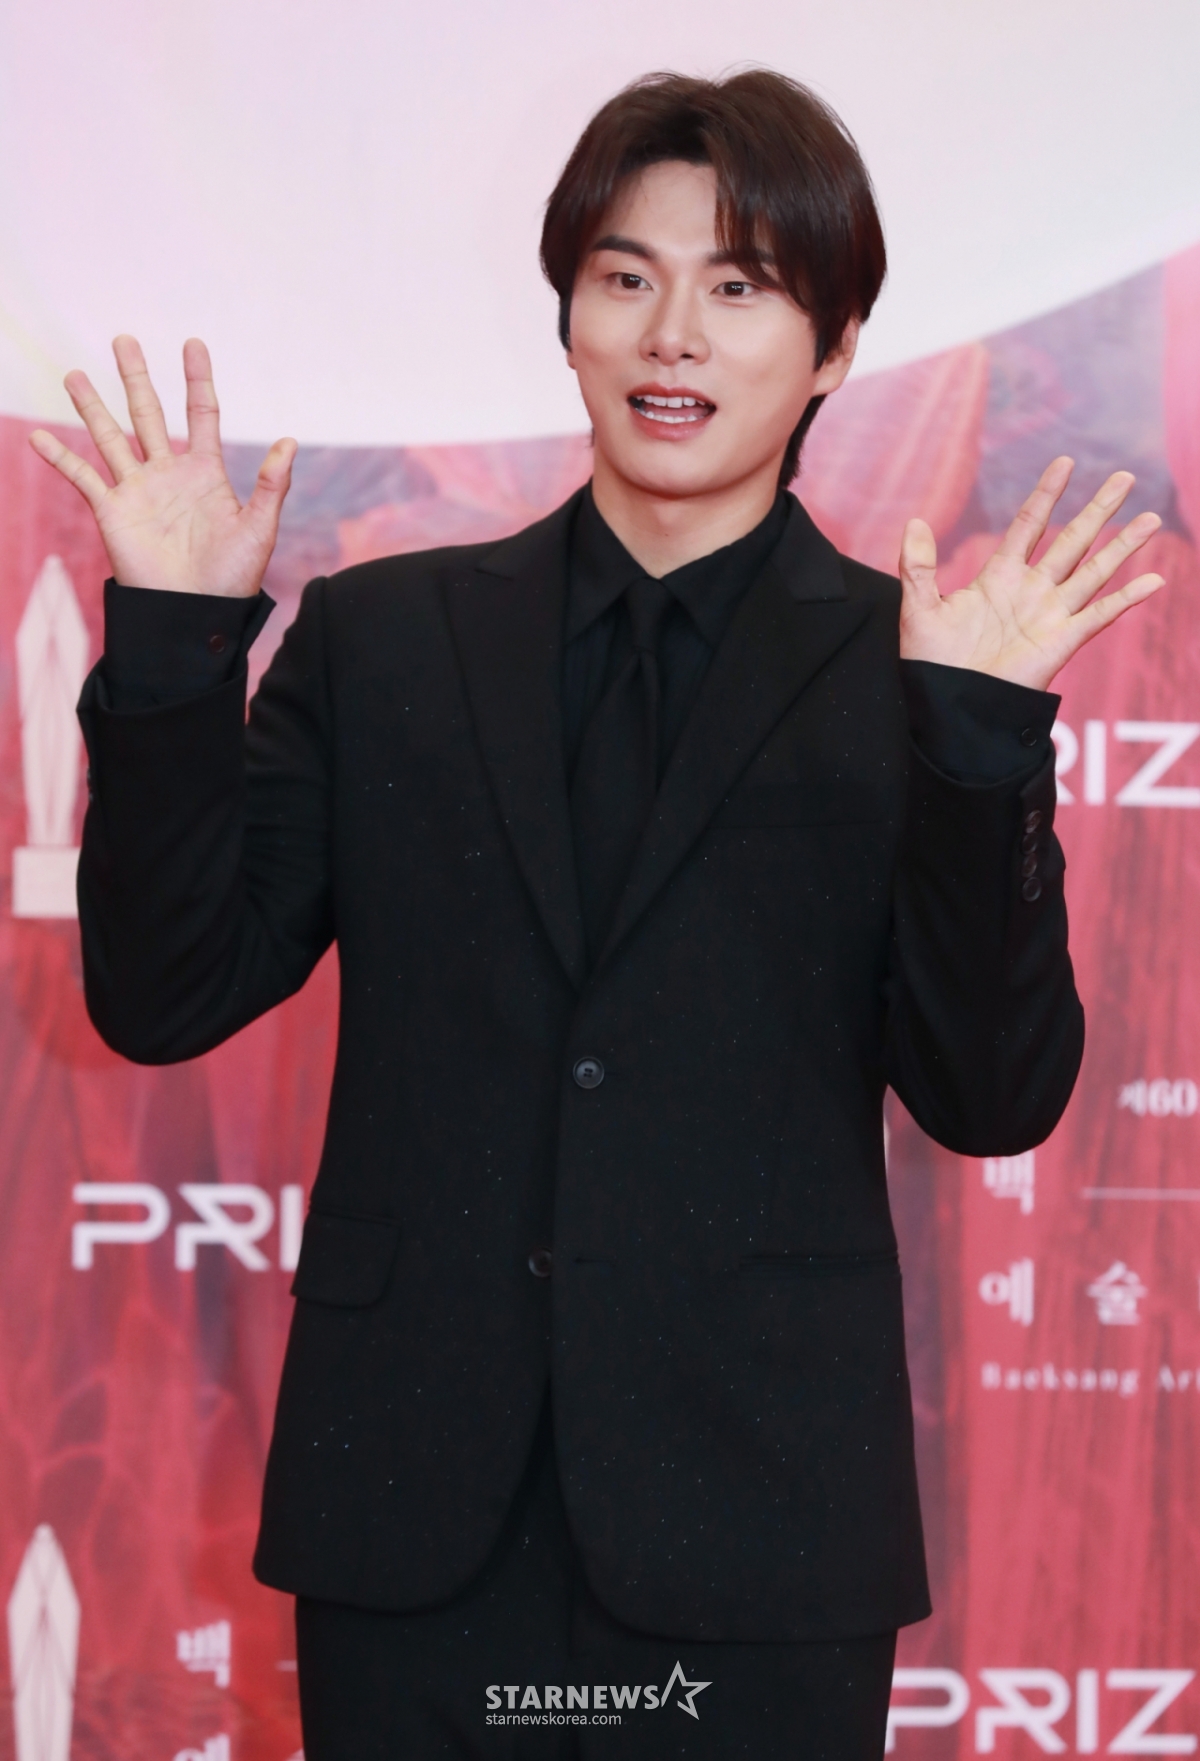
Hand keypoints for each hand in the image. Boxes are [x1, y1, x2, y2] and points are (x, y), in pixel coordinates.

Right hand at [28, 335, 295, 597]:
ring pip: (110, 437)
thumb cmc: (233, 576)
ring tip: (73, 374)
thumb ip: (271, 484)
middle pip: (148, 413)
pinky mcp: (112, 511)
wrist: (196, 611)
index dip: (197, 379)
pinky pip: (82, 477)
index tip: (192, 344)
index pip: (201, 413)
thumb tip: (289, 442)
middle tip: (123, 340)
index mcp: (205, 472)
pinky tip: (37, 437)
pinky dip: (60, 457)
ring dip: (91, 406)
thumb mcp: (259, 528)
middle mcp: (168, 473)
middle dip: (135, 377)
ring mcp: (138, 490)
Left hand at [898, 457, 1164, 690]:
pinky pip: (1101, 614)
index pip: (1030, 524)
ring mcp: (1051, 613)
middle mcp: (1032, 589)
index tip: (1065, 463)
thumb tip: (914, 522)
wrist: (952, 703)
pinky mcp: (1063, 640)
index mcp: (999, 576)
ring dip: (1123, 546)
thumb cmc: (934, 662)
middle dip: (1098, 509)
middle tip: (1124, 477)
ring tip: (1150, 520)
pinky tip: (1153, 580)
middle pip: (1073, 540)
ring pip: (1094, 571)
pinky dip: (1127, 598)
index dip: (1047, 494)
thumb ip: (918, 566)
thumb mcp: (919, 609)